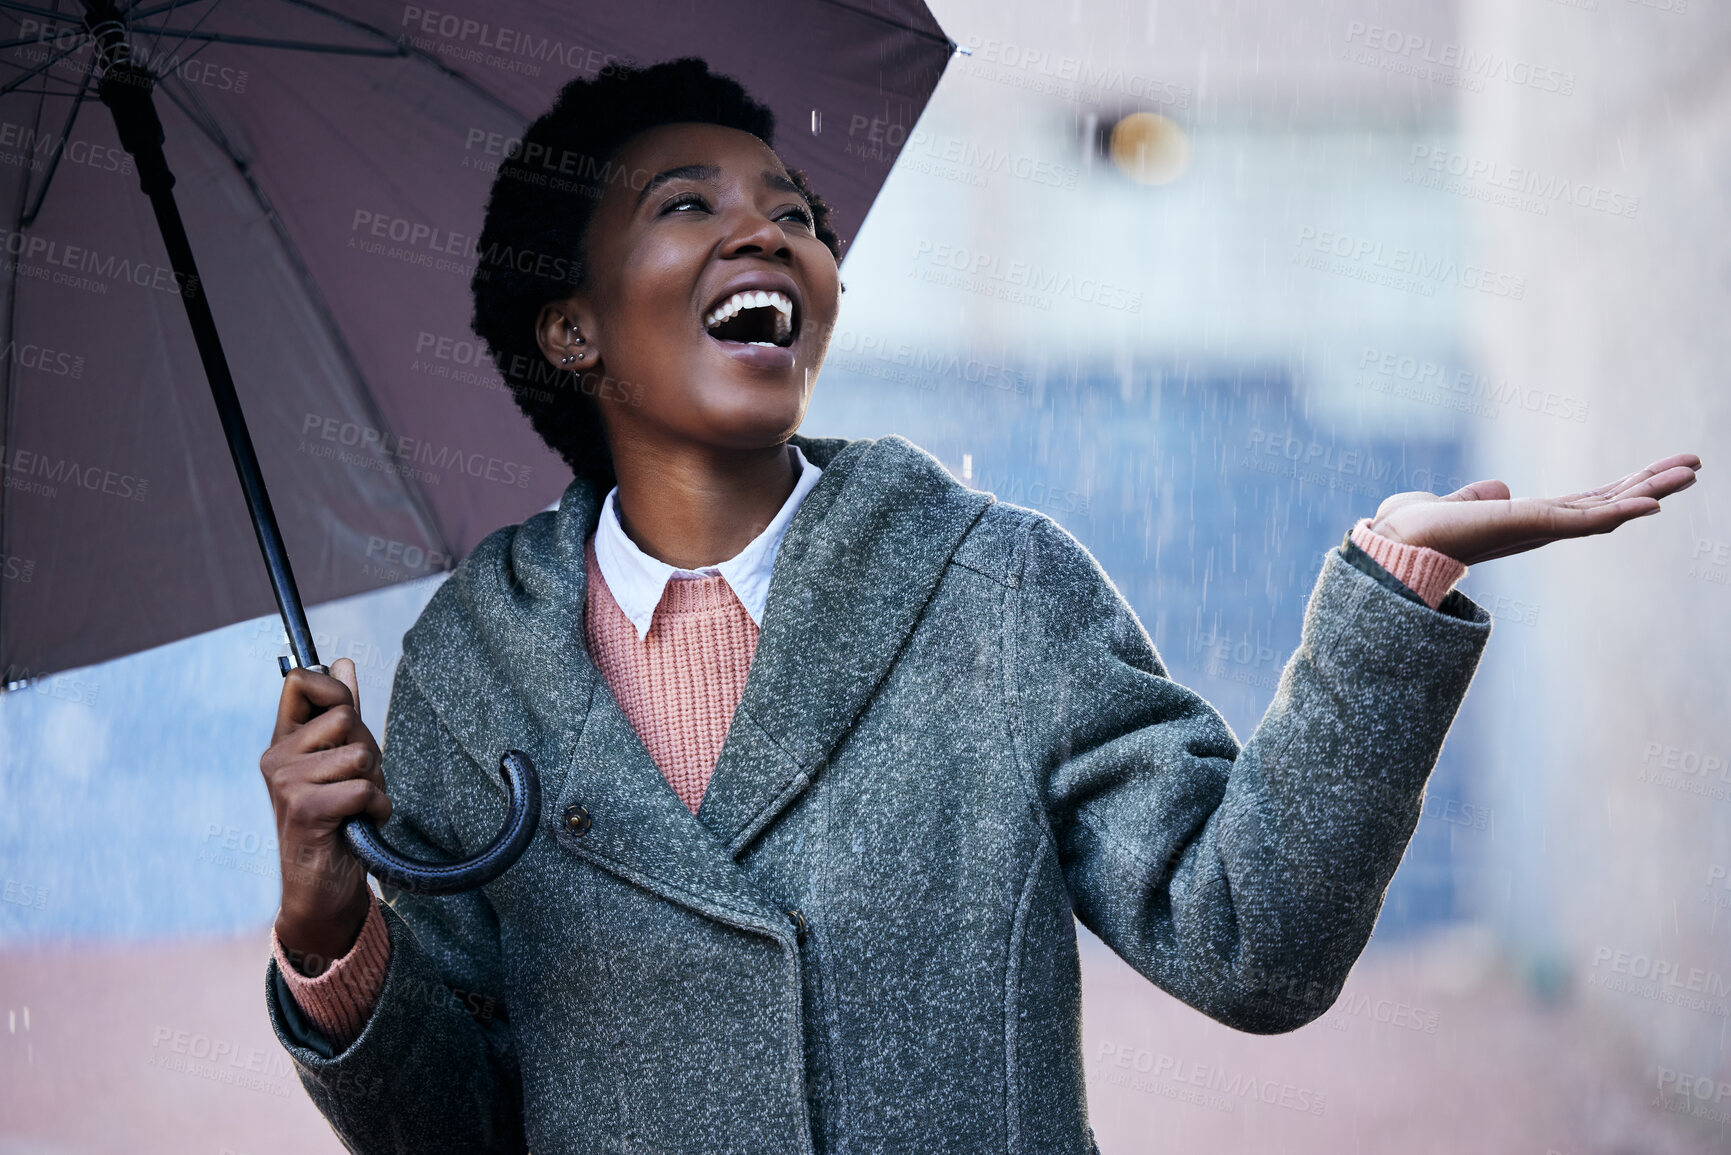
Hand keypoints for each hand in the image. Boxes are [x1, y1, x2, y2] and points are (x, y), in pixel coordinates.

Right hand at [259, 657, 390, 974]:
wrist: (321, 888)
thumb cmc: (337, 821)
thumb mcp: (340, 762)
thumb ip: (341, 715)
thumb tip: (344, 662)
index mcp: (283, 741)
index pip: (302, 680)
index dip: (336, 690)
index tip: (347, 723)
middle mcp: (276, 757)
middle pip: (346, 718)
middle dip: (369, 750)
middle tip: (356, 785)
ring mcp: (285, 783)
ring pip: (360, 754)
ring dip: (375, 783)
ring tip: (356, 808)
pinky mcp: (304, 809)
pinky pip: (363, 789)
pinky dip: (376, 808)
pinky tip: (360, 825)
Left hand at [1367, 452, 1700, 565]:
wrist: (1392, 545)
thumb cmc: (1412, 530)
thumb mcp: (1453, 504)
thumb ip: (1478, 497)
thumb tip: (1499, 488)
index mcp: (1526, 519)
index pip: (1586, 502)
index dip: (1622, 487)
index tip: (1656, 471)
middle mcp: (1539, 527)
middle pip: (1607, 502)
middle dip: (1651, 484)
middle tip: (1694, 464)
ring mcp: (1538, 529)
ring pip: (1608, 509)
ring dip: (1650, 490)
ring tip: (1691, 471)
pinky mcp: (1531, 527)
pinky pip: (1585, 522)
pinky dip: (1620, 511)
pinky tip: (1653, 501)